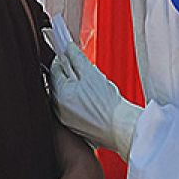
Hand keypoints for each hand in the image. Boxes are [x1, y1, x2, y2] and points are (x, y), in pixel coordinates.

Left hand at [51, 42, 141, 156]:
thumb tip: (67, 47)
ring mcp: (66, 118)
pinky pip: (73, 106)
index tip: (71, 53)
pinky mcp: (75, 125)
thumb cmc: (109, 106)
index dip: (65, 58)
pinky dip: (81, 99)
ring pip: (67, 94)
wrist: (123, 130)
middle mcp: (58, 108)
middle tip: (87, 70)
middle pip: (59, 81)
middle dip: (71, 73)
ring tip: (95, 86)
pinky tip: (96, 99)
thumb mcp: (91, 74)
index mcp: (59, 94)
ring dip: (77, 86)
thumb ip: (76, 58)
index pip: (55, 68)